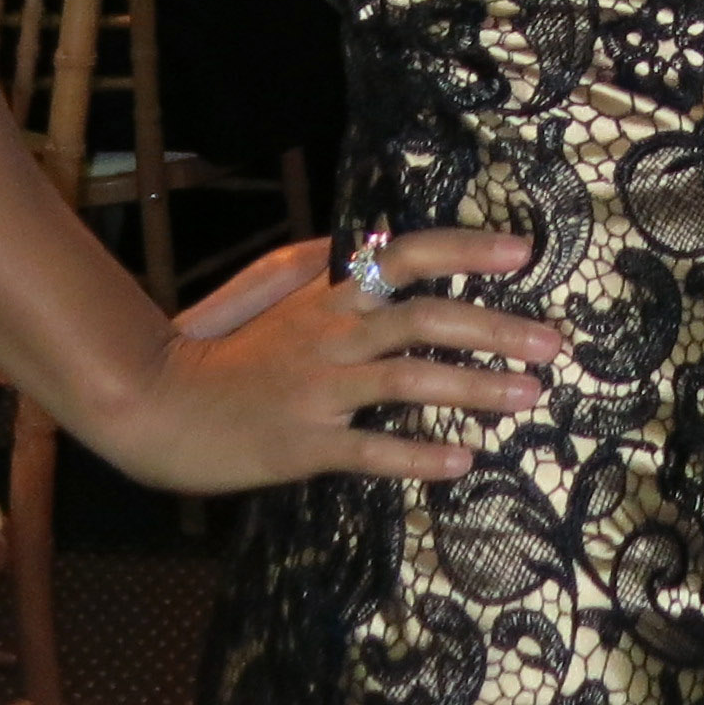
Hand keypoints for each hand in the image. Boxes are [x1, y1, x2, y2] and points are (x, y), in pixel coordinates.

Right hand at [92, 229, 563, 496]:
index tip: (524, 252)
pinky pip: (370, 448)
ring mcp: (316, 389)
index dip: (467, 251)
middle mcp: (329, 334)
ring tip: (528, 396)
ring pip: (409, 379)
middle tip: (553, 341)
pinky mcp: (301, 444)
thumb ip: (325, 269)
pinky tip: (462, 461)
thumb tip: (379, 243)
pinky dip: (418, 453)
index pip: (407, 256)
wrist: (150, 402)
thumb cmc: (214, 346)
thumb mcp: (268, 290)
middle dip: (496, 328)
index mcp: (326, 295)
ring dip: (475, 388)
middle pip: (426, 318)